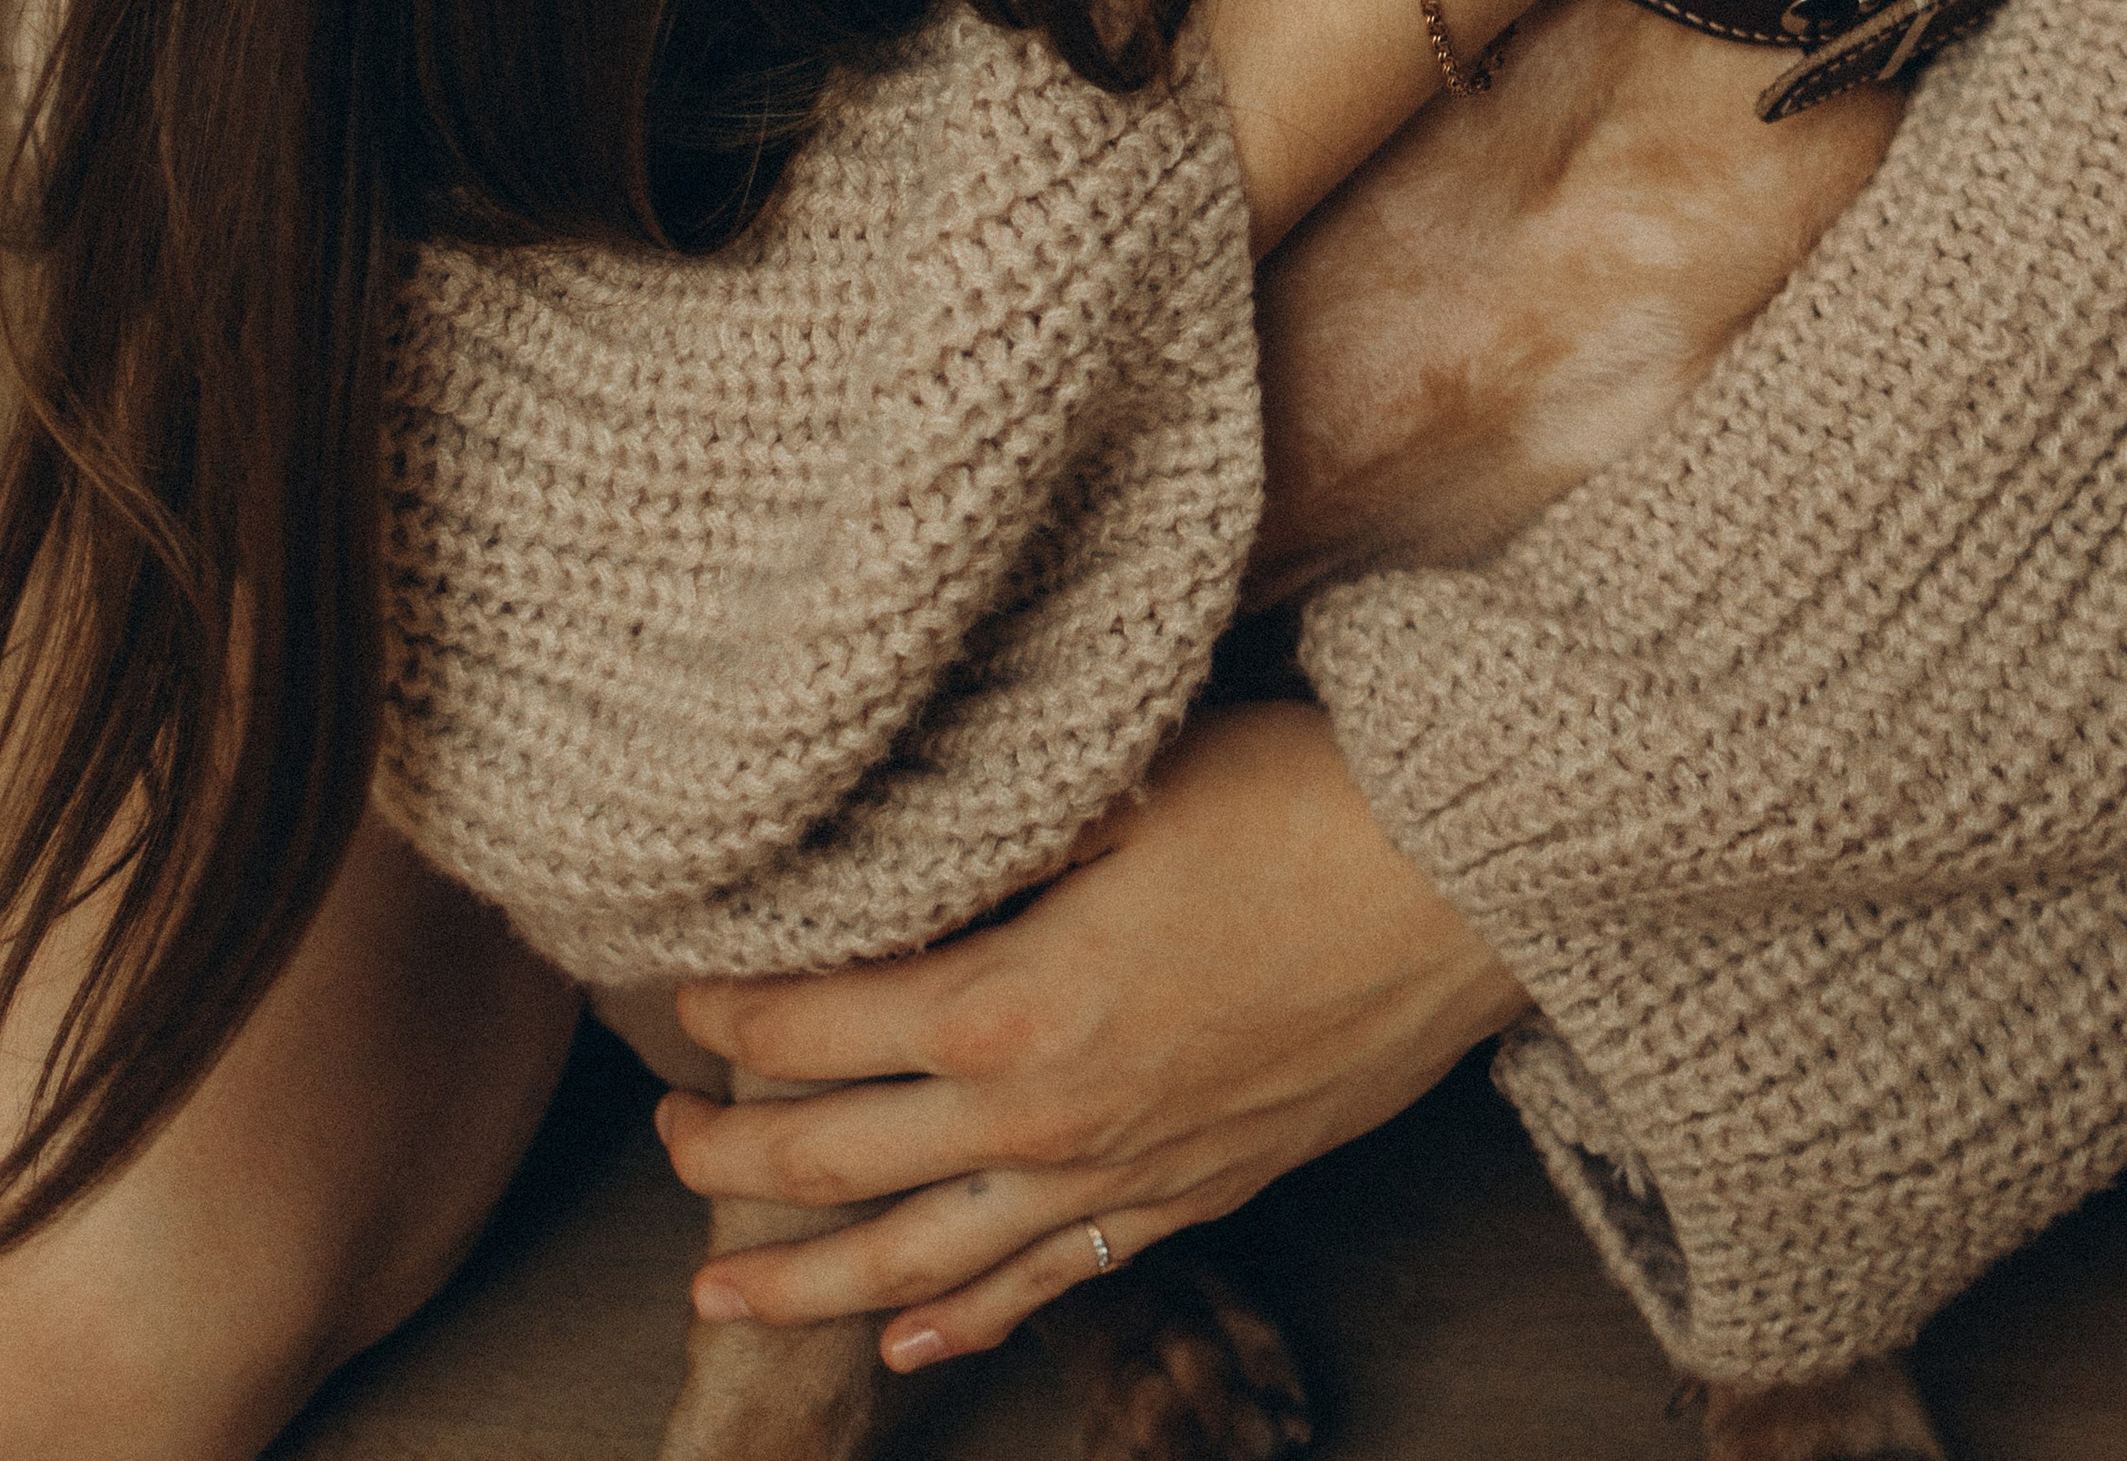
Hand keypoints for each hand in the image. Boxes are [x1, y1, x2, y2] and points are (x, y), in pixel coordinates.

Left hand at [656, 703, 1522, 1368]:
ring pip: (920, 1262)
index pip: (813, 1028)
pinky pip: (1051, 1284)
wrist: (1465, 881)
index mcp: (1010, 1001)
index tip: (677, 991)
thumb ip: (991, 829)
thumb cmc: (1297, 799)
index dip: (729, 1013)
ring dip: (806, 1281)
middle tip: (661, 1141)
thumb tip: (878, 838)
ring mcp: (1119, 1174)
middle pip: (835, 1164)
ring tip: (716, 1289)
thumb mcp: (1118, 783)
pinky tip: (911, 1343)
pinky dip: (966, 1321)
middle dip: (727, 1162)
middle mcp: (1045, 1115)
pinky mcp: (1190, 1193)